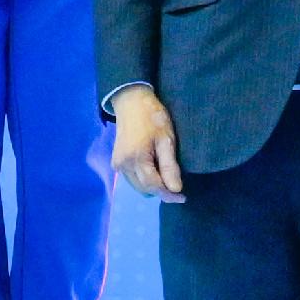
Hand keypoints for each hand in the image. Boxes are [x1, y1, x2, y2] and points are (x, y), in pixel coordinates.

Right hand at [109, 86, 185, 200]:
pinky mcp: (116, 162)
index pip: (153, 186)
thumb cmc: (153, 118)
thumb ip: (169, 166)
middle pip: (144, 188)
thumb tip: (175, 190)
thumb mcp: (166, 139)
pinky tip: (155, 173)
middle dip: (161, 192)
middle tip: (178, 190)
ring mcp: (118, 164)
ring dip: (152, 187)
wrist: (131, 102)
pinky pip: (132, 179)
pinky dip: (144, 180)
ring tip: (168, 180)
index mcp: (136, 159)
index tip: (183, 197)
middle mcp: (123, 165)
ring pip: (137, 186)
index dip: (169, 194)